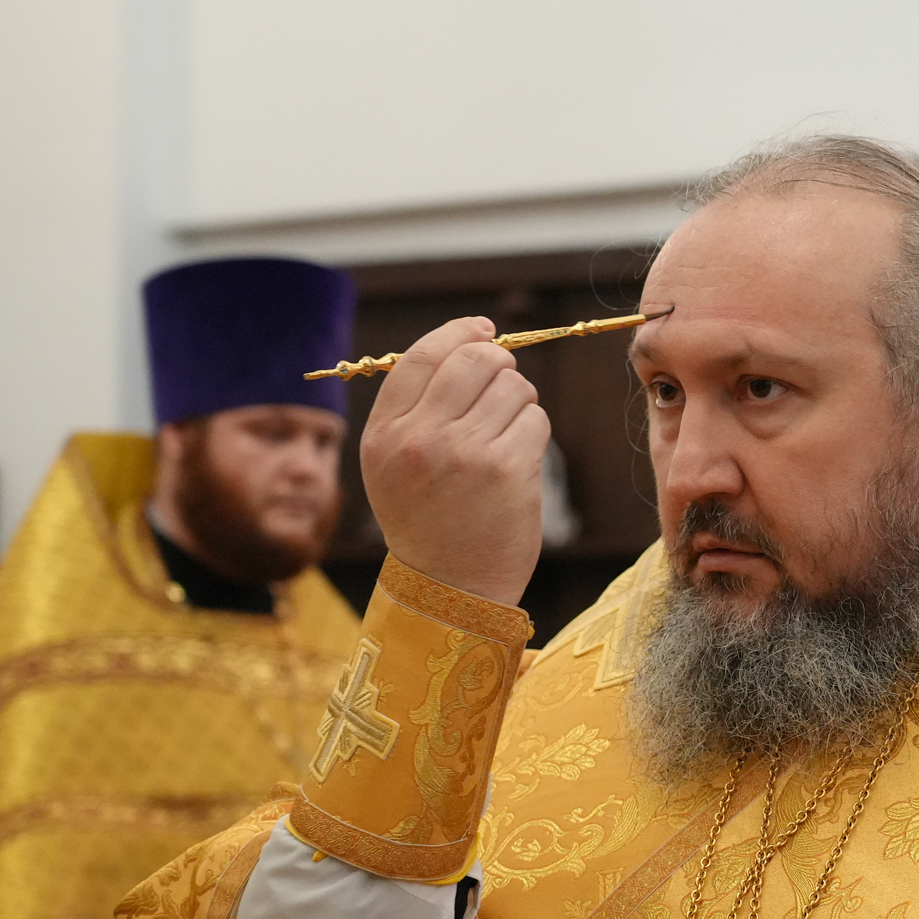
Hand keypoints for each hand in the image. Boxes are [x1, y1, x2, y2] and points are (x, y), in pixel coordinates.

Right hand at [360, 317, 549, 604]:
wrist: (449, 589)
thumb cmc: (428, 522)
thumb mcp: (393, 465)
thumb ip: (416, 408)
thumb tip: (473, 340)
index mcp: (384, 433)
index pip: (422, 356)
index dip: (459, 332)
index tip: (484, 330)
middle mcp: (418, 438)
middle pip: (474, 360)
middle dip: (499, 364)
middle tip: (505, 385)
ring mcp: (463, 453)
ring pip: (513, 387)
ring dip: (520, 404)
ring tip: (505, 438)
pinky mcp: (505, 471)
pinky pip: (535, 421)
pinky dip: (533, 434)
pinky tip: (518, 462)